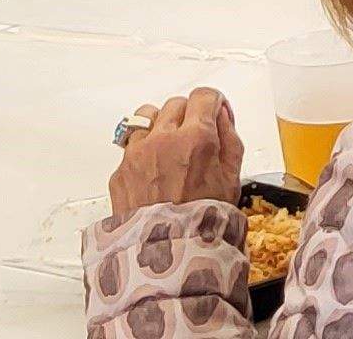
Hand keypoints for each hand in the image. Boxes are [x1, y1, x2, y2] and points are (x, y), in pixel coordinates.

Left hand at [107, 89, 242, 219]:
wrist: (169, 256)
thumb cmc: (203, 222)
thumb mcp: (232, 179)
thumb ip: (230, 139)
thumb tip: (222, 116)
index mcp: (197, 138)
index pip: (204, 96)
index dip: (213, 103)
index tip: (214, 112)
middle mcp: (163, 139)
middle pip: (176, 104)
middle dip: (189, 115)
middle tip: (194, 137)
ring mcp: (137, 154)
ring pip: (147, 116)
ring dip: (160, 126)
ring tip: (168, 148)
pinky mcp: (120, 171)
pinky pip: (131, 146)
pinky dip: (143, 152)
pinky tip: (154, 173)